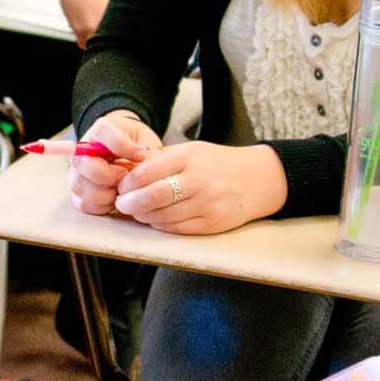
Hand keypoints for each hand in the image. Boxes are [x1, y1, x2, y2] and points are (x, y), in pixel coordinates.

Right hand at [67, 111, 162, 215]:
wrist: (131, 157)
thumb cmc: (137, 148)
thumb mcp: (146, 141)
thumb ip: (144, 152)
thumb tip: (141, 167)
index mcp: (100, 131)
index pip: (101, 131)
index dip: (121, 145)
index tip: (139, 155)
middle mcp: (82, 150)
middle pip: (82, 162)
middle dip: (108, 175)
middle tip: (126, 176)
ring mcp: (77, 173)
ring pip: (80, 186)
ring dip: (105, 193)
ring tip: (122, 190)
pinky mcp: (78, 193)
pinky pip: (83, 203)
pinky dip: (101, 206)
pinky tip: (114, 199)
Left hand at [112, 141, 285, 233]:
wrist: (257, 179)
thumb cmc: (217, 164)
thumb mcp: (191, 151)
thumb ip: (161, 160)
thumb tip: (125, 169)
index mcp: (189, 158)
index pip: (147, 172)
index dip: (128, 183)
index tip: (121, 186)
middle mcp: (199, 180)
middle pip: (153, 196)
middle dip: (130, 203)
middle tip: (122, 204)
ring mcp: (207, 203)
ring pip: (162, 216)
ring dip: (144, 216)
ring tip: (138, 211)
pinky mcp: (213, 223)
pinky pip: (177, 229)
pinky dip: (161, 225)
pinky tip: (157, 219)